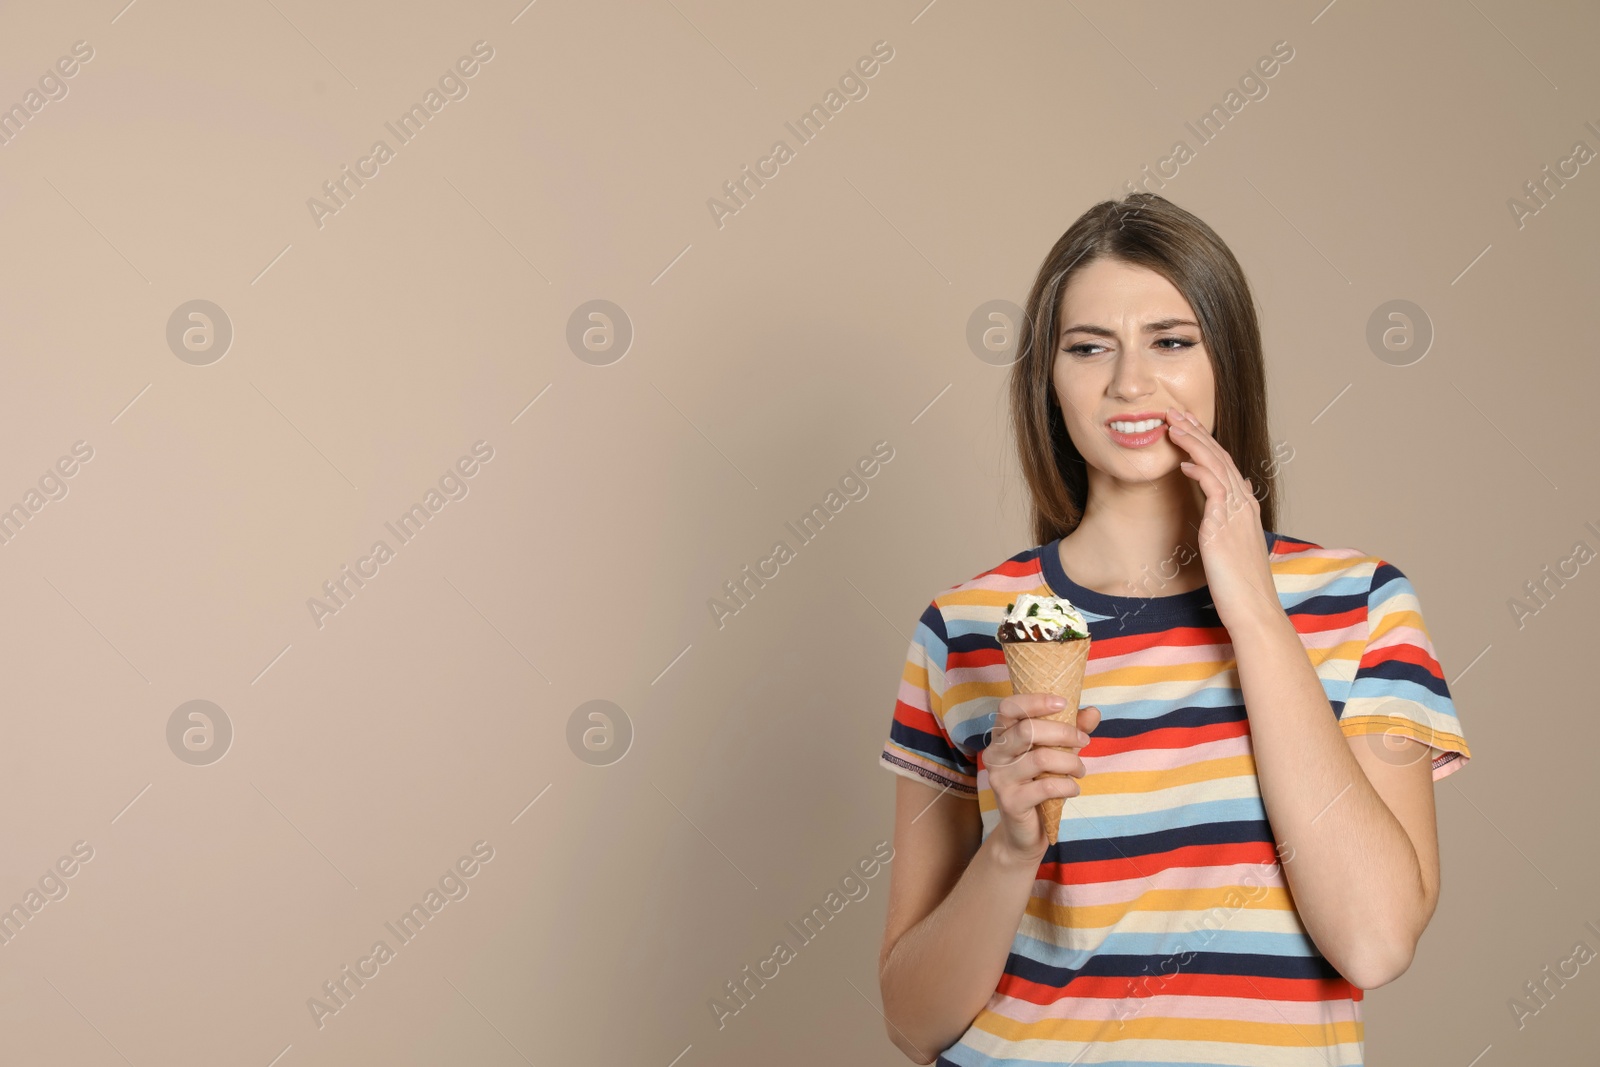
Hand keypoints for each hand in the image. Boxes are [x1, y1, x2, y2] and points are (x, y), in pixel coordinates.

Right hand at [985, 695, 1102, 860]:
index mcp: (1002, 736)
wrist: (1026, 830)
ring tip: (1080, 770)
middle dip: (1064, 732)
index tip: (1063, 703)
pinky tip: (1073, 789)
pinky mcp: (1010, 801)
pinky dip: (1067, 786)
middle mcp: (995, 754)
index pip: (1009, 707)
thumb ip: (1072, 730)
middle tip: (1084, 741)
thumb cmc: (1039, 784)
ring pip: (1040, 758)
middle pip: (1026, 730)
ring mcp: (999, 778)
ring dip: (1070, 762)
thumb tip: (1094, 711)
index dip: (1035, 701)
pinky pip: (1046, 787)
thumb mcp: (1058, 753)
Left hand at [1165, 406, 1282, 627]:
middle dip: (1197, 432)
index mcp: (1245, 508)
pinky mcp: (1225, 526)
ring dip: (1194, 442)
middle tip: (1175, 412)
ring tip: (1173, 424)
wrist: (1253, 610)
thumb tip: (1238, 488)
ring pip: (1216, 466)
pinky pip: (1213, 489)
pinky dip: (1199, 471)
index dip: (1205, 442)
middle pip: (1220, 457)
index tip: (1186, 426)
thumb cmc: (1241, 584)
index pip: (1224, 464)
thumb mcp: (1239, 542)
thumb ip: (1236, 514)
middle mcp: (1244, 505)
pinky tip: (1182, 462)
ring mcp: (1236, 514)